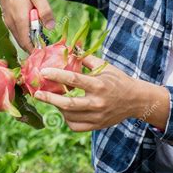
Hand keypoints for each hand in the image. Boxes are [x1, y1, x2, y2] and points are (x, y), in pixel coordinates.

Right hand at [0, 0, 54, 51]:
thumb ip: (45, 10)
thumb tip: (50, 28)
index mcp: (20, 19)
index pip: (27, 43)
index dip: (36, 51)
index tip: (46, 53)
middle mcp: (11, 24)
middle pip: (23, 43)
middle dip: (35, 47)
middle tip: (48, 47)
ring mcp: (8, 22)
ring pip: (20, 38)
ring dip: (31, 40)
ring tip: (43, 37)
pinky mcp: (7, 20)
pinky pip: (17, 32)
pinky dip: (26, 34)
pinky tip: (35, 28)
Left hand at [34, 56, 169, 131]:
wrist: (136, 101)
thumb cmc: (118, 80)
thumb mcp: (106, 67)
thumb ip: (86, 58)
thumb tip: (70, 47)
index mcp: (99, 84)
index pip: (74, 79)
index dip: (57, 75)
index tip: (43, 72)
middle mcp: (97, 102)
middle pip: (68, 104)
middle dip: (50, 99)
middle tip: (36, 93)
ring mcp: (97, 116)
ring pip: (70, 115)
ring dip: (58, 107)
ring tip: (53, 99)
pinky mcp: (97, 125)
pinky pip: (75, 126)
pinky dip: (67, 118)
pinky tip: (66, 111)